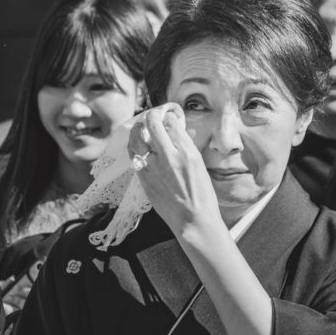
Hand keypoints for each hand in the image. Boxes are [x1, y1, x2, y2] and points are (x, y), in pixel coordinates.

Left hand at [125, 104, 222, 236]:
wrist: (193, 220)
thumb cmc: (202, 195)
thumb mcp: (200, 165)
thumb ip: (185, 146)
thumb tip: (174, 131)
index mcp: (187, 152)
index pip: (172, 122)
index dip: (169, 116)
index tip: (169, 116)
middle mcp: (169, 156)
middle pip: (152, 123)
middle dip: (152, 115)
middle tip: (153, 115)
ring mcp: (153, 167)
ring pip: (137, 137)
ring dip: (138, 128)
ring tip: (141, 126)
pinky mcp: (144, 178)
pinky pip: (133, 155)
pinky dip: (134, 146)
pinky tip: (137, 144)